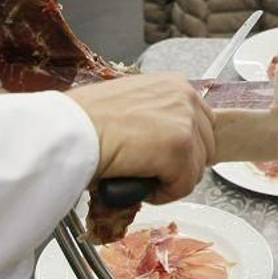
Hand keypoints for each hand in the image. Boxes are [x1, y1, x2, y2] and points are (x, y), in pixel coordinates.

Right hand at [65, 74, 214, 202]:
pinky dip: (161, 194)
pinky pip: (183, 186)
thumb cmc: (86, 119)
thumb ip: (157, 115)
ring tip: (138, 173)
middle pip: (205, 147)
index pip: (203, 123)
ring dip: (168, 180)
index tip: (165, 159)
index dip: (185, 148)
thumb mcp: (131, 103)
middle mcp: (186, 97)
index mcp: (175, 84)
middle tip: (149, 170)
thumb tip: (164, 139)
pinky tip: (136, 180)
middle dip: (180, 165)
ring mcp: (186, 122)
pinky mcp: (180, 148)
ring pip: (195, 170)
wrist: (72, 129)